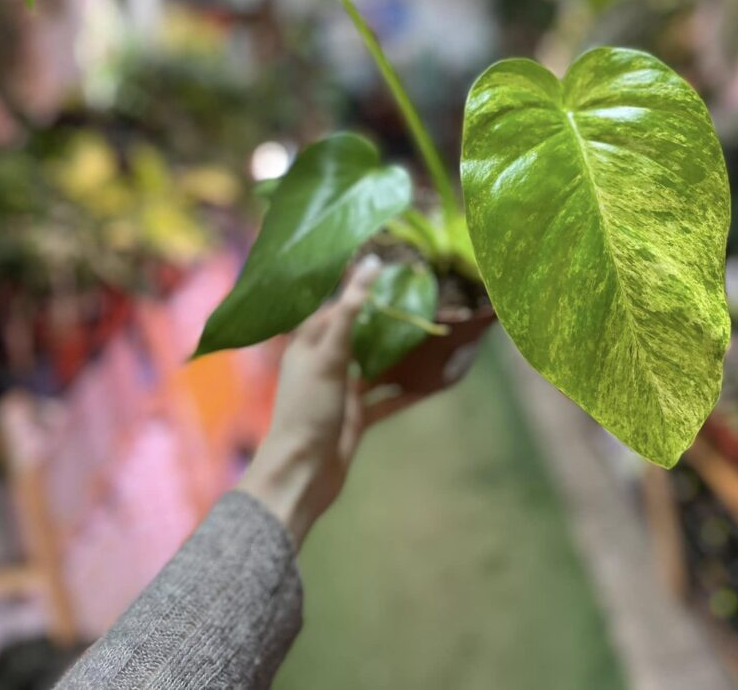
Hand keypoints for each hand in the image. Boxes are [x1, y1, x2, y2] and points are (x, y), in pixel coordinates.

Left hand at [239, 256, 425, 547]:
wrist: (303, 473)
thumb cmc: (309, 407)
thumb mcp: (330, 354)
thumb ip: (351, 310)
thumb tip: (371, 263)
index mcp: (308, 343)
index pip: (336, 305)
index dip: (360, 288)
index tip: (393, 271)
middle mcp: (324, 363)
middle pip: (358, 334)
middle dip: (384, 319)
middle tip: (419, 298)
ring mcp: (341, 390)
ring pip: (374, 364)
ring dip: (398, 353)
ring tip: (429, 332)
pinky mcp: (356, 416)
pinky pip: (386, 398)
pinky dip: (407, 389)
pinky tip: (434, 379)